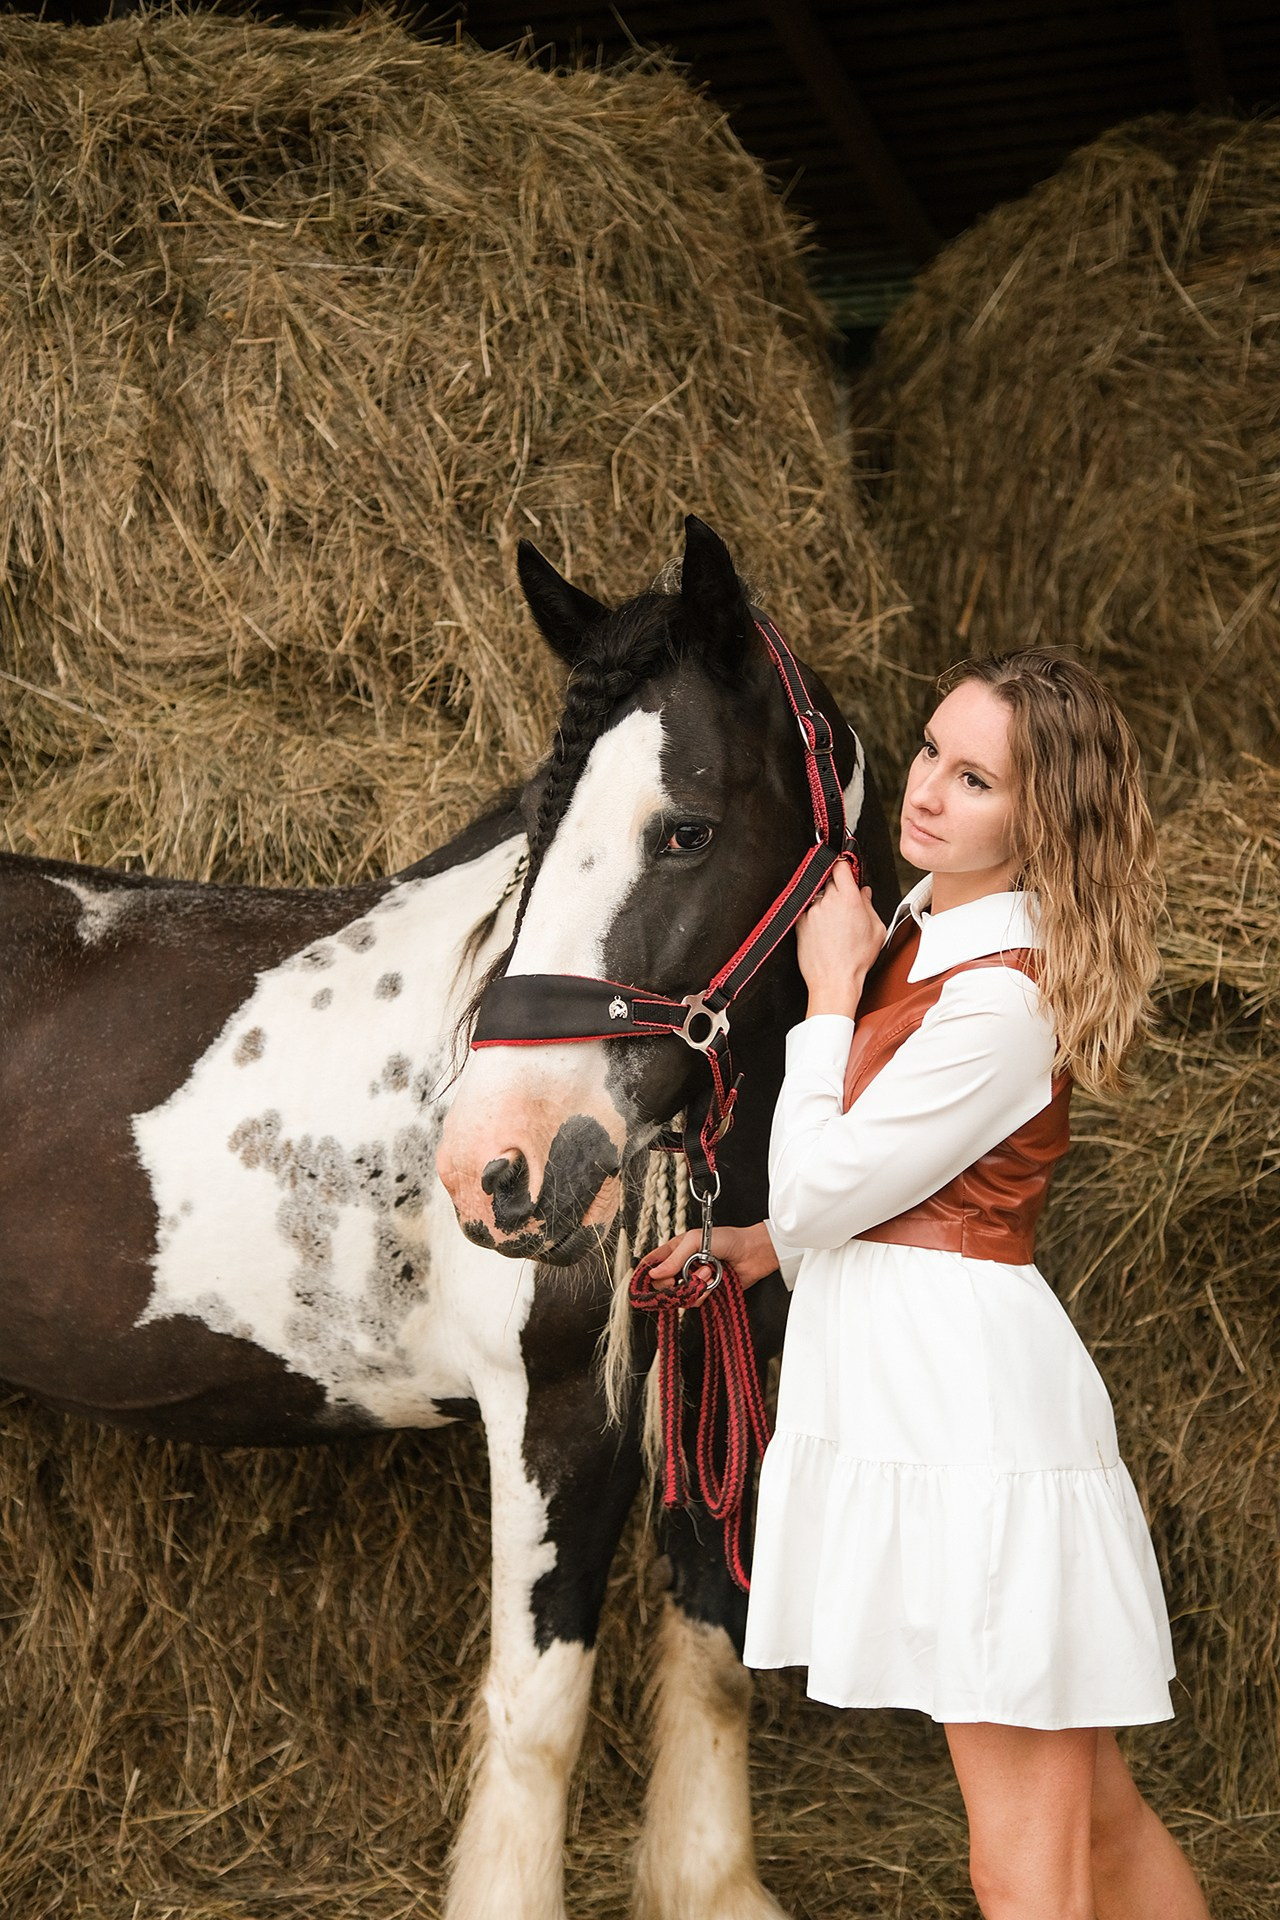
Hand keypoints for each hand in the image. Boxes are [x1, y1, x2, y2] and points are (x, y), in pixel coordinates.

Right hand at [642, 1220, 778, 1292]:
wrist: (752, 1254)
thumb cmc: (727, 1239)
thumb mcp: (696, 1240)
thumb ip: (674, 1258)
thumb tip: (654, 1274)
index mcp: (675, 1250)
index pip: (651, 1263)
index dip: (646, 1273)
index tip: (649, 1280)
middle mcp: (681, 1267)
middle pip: (661, 1284)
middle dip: (671, 1282)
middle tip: (681, 1277)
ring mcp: (692, 1281)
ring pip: (678, 1295)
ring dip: (693, 1286)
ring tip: (707, 1273)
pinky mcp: (705, 1293)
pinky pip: (694, 1302)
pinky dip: (702, 1294)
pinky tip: (712, 1282)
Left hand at [795, 860, 884, 1018]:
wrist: (834, 980)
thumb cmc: (855, 960)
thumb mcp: (876, 930)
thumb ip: (869, 905)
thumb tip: (864, 893)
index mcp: (848, 899)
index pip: (841, 867)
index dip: (844, 865)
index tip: (846, 868)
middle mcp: (827, 901)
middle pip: (829, 879)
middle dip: (837, 885)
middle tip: (845, 901)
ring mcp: (811, 911)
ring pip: (818, 894)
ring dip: (825, 900)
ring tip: (834, 921)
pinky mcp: (800, 922)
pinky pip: (807, 909)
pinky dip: (814, 913)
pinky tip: (824, 928)